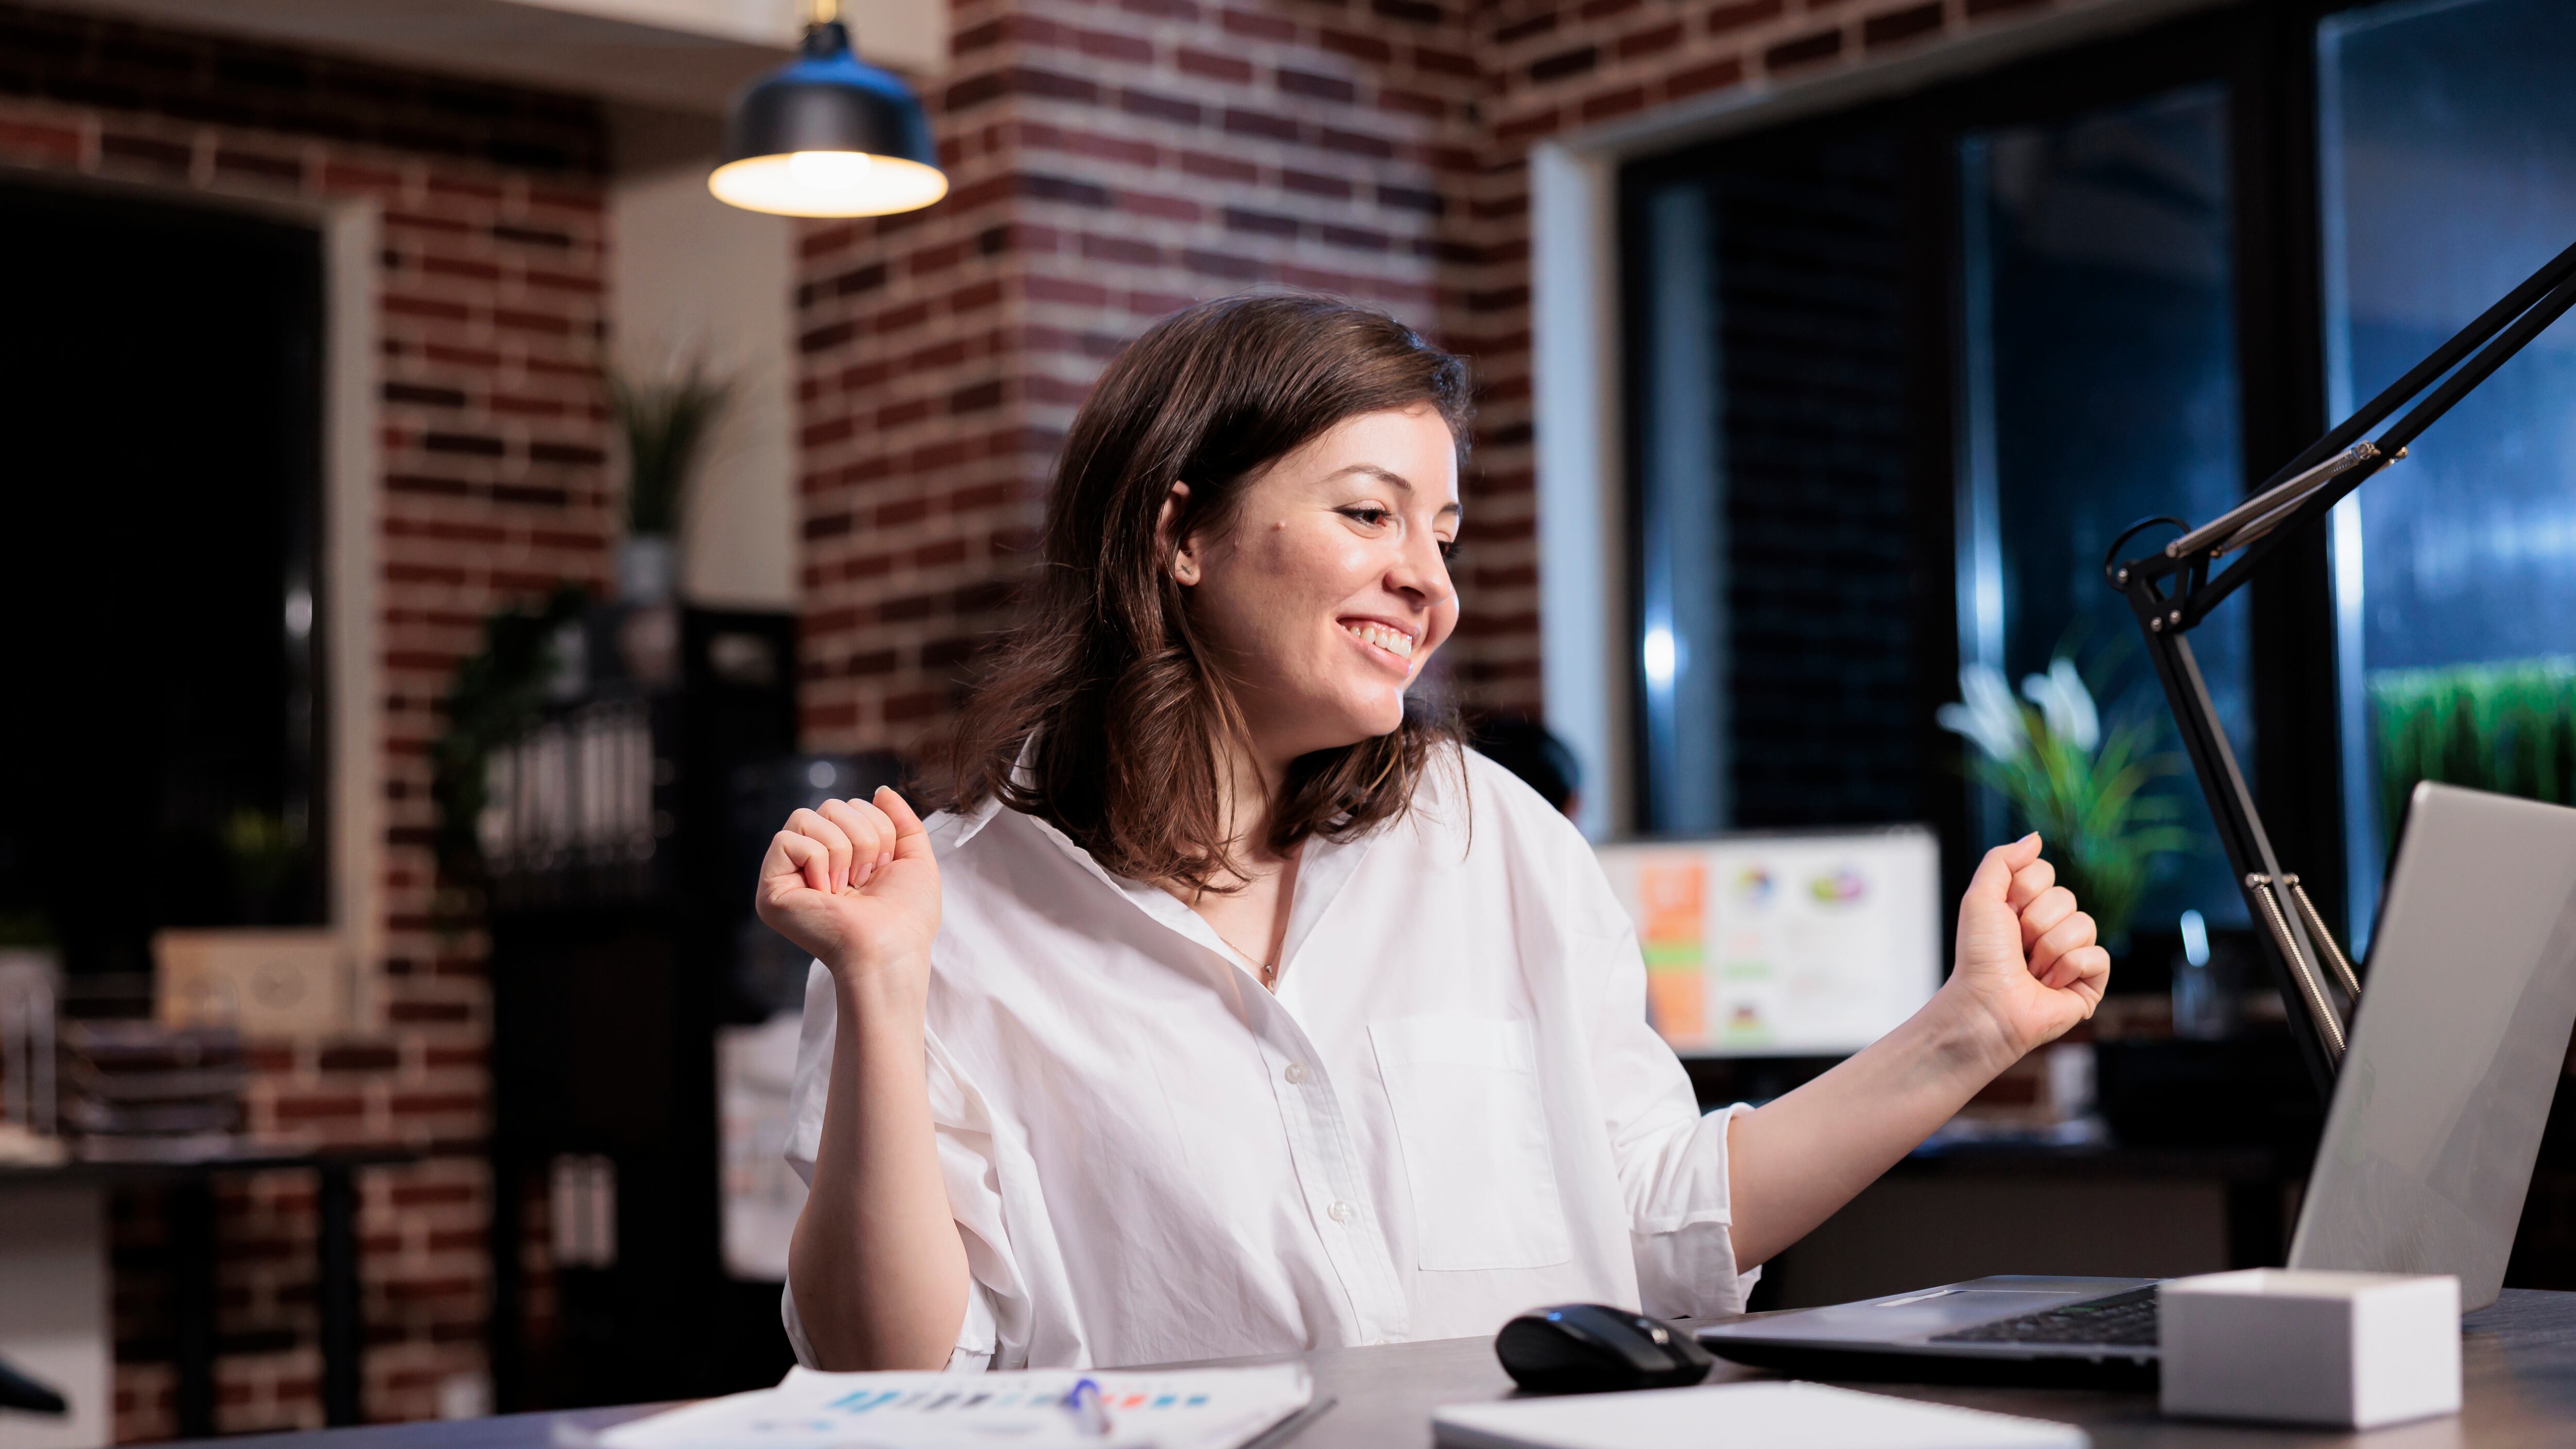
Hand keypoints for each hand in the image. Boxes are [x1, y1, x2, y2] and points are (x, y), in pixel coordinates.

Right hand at [754, 788, 942, 1003]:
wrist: (892, 949)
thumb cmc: (907, 916)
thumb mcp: (915, 859)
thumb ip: (901, 821)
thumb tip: (880, 790)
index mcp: (842, 857)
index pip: (850, 806)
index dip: (878, 828)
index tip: (884, 868)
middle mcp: (811, 865)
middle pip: (829, 806)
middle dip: (863, 836)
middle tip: (866, 878)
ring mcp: (789, 877)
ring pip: (805, 816)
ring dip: (842, 849)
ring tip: (848, 885)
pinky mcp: (771, 890)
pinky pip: (786, 839)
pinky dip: (817, 859)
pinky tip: (826, 891)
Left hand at [1941, 833, 2109, 1065]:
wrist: (1987, 1005)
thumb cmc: (1979, 956)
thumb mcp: (1980, 897)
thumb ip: (2003, 860)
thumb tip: (2036, 838)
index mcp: (2026, 906)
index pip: (2044, 872)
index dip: (2023, 892)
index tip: (2004, 916)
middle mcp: (2051, 927)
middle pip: (2066, 897)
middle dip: (2035, 923)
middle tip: (2018, 948)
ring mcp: (2073, 954)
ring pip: (2084, 924)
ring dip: (2050, 949)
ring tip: (2031, 971)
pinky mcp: (2090, 981)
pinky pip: (2098, 955)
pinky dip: (2070, 969)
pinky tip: (2050, 985)